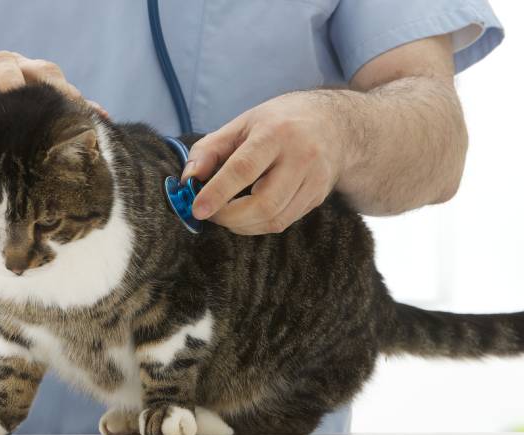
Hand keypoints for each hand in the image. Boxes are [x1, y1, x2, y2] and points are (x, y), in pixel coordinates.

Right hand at [0, 50, 107, 123]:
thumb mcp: (19, 109)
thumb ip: (55, 113)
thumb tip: (101, 118)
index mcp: (32, 77)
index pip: (59, 83)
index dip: (75, 99)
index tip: (92, 120)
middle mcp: (13, 68)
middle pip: (40, 71)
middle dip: (55, 88)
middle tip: (66, 110)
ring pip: (3, 67)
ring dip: (14, 83)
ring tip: (21, 102)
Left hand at [184, 91, 347, 234]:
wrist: (335, 124)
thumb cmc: (280, 122)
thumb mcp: (243, 123)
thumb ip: (211, 149)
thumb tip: (188, 179)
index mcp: (276, 132)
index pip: (244, 168)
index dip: (218, 192)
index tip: (197, 209)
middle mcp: (300, 157)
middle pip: (263, 203)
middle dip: (229, 217)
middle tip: (210, 213)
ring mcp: (313, 180)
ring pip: (274, 219)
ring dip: (242, 225)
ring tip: (226, 214)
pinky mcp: (318, 197)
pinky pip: (284, 221)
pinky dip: (259, 224)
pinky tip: (248, 214)